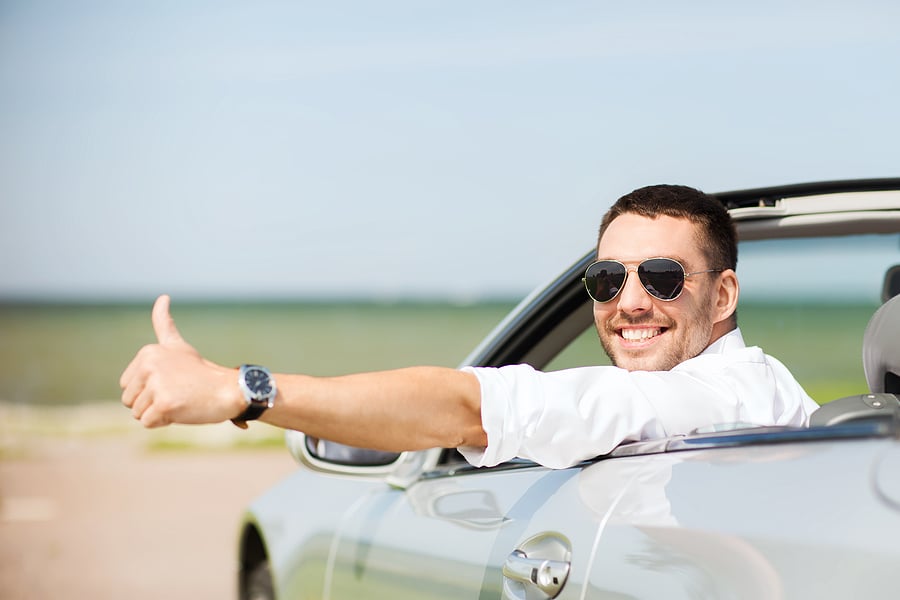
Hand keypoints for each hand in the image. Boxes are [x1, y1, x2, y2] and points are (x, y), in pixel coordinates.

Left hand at [120, 295, 242, 427]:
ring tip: (181, 400)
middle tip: (177, 393)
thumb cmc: (202, 373)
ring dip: (159, 413)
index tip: (172, 382)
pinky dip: (165, 422)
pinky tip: (183, 409)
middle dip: (151, 403)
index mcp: (148, 353)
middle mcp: (149, 366)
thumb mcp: (178, 346)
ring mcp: (157, 384)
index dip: (148, 390)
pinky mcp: (164, 403)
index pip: (127, 385)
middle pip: (129, 400)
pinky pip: (148, 422)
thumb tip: (162, 296)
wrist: (230, 390)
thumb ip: (164, 324)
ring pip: (138, 413)